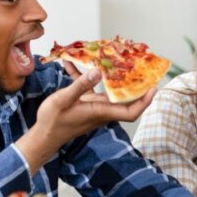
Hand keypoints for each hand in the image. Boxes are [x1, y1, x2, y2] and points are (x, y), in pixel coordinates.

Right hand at [18, 63, 155, 170]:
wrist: (43, 136)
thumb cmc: (53, 122)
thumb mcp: (63, 100)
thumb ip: (80, 85)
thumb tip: (99, 72)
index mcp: (100, 111)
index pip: (130, 112)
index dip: (144, 102)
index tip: (153, 89)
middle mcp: (101, 110)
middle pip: (125, 99)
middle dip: (135, 85)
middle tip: (142, 68)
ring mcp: (94, 106)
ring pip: (110, 92)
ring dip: (114, 77)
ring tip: (117, 60)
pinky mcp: (85, 103)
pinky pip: (90, 87)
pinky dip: (86, 77)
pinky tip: (71, 64)